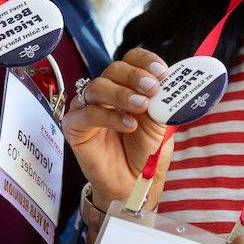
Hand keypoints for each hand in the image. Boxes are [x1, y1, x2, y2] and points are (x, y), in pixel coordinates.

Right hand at [63, 47, 172, 210]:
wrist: (133, 184)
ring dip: (121, 93)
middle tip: (152, 89)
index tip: (161, 72)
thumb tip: (169, 83)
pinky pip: (87, 113)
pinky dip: (109, 116)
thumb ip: (162, 103)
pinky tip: (128, 125)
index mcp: (128, 86)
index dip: (145, 61)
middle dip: (135, 76)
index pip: (131, 60)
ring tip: (141, 107)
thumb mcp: (161, 124)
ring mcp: (88, 107)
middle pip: (114, 69)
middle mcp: (106, 92)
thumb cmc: (145, 152)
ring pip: (97, 86)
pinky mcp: (74, 126)